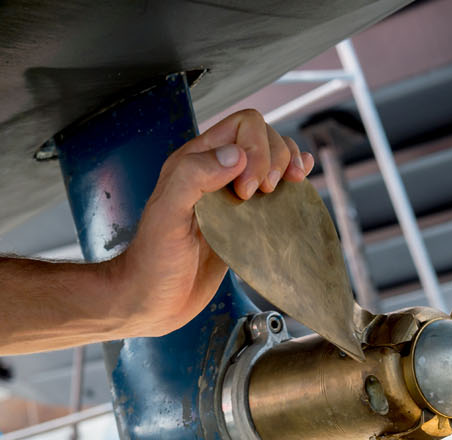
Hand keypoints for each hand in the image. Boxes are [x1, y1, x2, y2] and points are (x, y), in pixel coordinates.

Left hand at [109, 109, 314, 336]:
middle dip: (276, 158)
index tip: (246, 190)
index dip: (256, 150)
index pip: (243, 126)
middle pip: (263, 137)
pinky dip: (292, 182)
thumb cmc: (152, 263)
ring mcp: (232, 196)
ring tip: (288, 187)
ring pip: (273, 159)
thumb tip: (235, 157)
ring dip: (288, 166)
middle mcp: (214, 173)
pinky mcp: (245, 220)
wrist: (153, 301)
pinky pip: (275, 190)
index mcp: (194, 162)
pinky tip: (298, 185)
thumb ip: (193, 177)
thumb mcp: (166, 216)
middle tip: (264, 193)